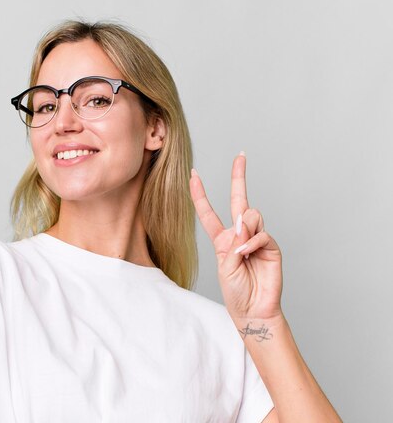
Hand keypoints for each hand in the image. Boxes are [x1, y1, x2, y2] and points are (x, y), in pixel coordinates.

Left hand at [189, 153, 282, 321]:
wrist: (253, 309)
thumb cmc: (236, 291)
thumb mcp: (225, 266)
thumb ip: (233, 243)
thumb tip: (245, 221)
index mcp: (223, 239)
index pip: (209, 212)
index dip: (200, 194)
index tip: (193, 175)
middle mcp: (240, 234)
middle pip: (239, 199)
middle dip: (239, 177)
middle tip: (240, 156)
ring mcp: (256, 238)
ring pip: (251, 215)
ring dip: (244, 229)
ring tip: (242, 251)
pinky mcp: (271, 246)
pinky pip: (261, 233)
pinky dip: (252, 242)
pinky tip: (247, 254)